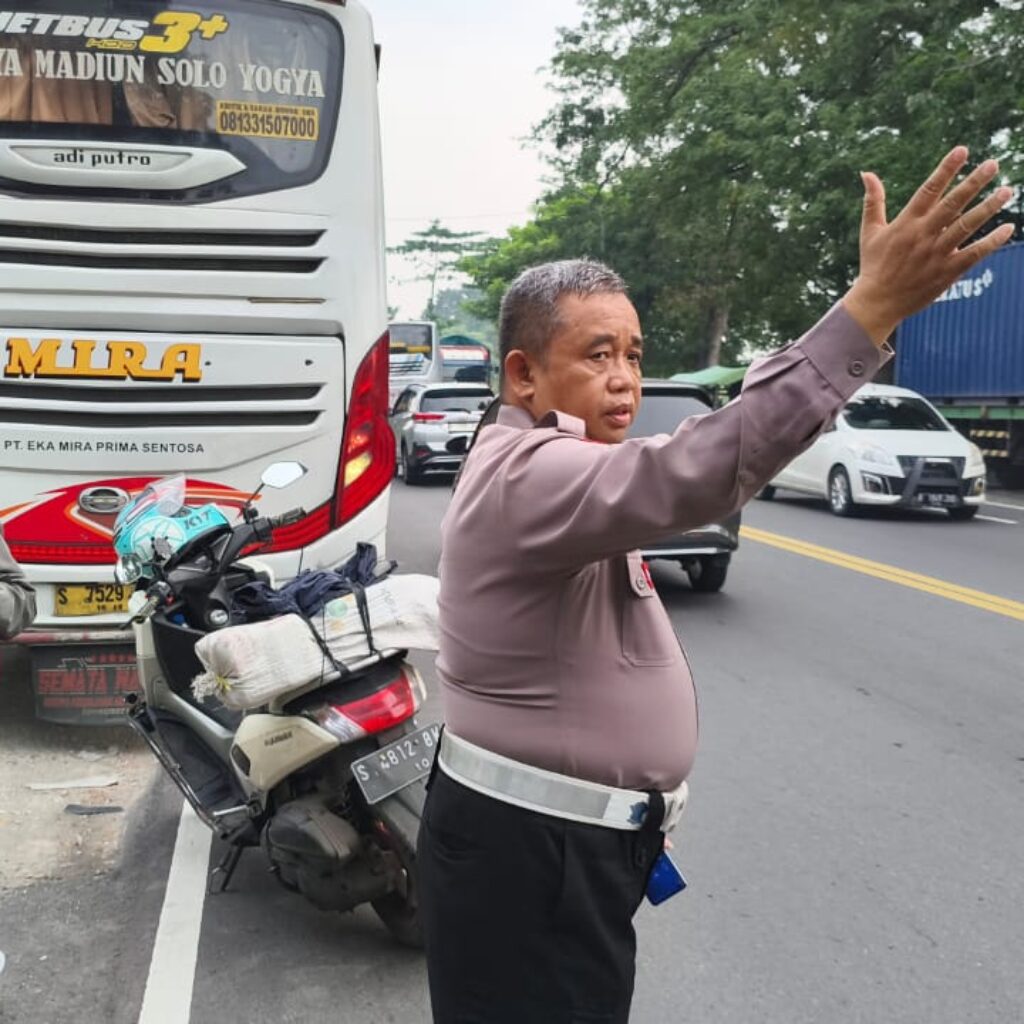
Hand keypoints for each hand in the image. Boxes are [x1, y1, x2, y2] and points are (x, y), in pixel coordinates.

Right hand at [842, 146, 1014, 344]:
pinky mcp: (946, 272)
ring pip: (966, 226)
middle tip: (993, 165)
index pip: (928, 190)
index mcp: (905, 223)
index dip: (945, 169)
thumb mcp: (869, 231)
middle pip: (952, 204)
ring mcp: (936, 254)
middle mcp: (922, 236)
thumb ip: (873, 201)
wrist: (876, 303)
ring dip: (988, 208)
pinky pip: (973, 254)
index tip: (962, 150)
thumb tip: (866, 173)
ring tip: (1007, 191)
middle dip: (973, 183)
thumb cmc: (873, 265)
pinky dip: (991, 242)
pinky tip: (1007, 229)